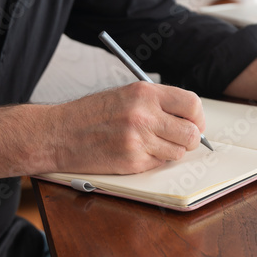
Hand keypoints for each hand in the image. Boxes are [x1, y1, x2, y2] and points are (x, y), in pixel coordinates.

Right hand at [51, 82, 205, 174]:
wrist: (58, 133)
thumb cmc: (90, 114)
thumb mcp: (126, 94)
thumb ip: (157, 103)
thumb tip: (189, 118)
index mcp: (144, 93)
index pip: (191, 104)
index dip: (197, 117)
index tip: (194, 123)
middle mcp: (144, 115)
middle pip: (190, 133)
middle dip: (190, 139)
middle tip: (180, 139)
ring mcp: (138, 140)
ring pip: (178, 152)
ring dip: (170, 151)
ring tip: (151, 144)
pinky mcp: (132, 162)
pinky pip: (159, 164)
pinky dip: (153, 161)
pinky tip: (136, 152)